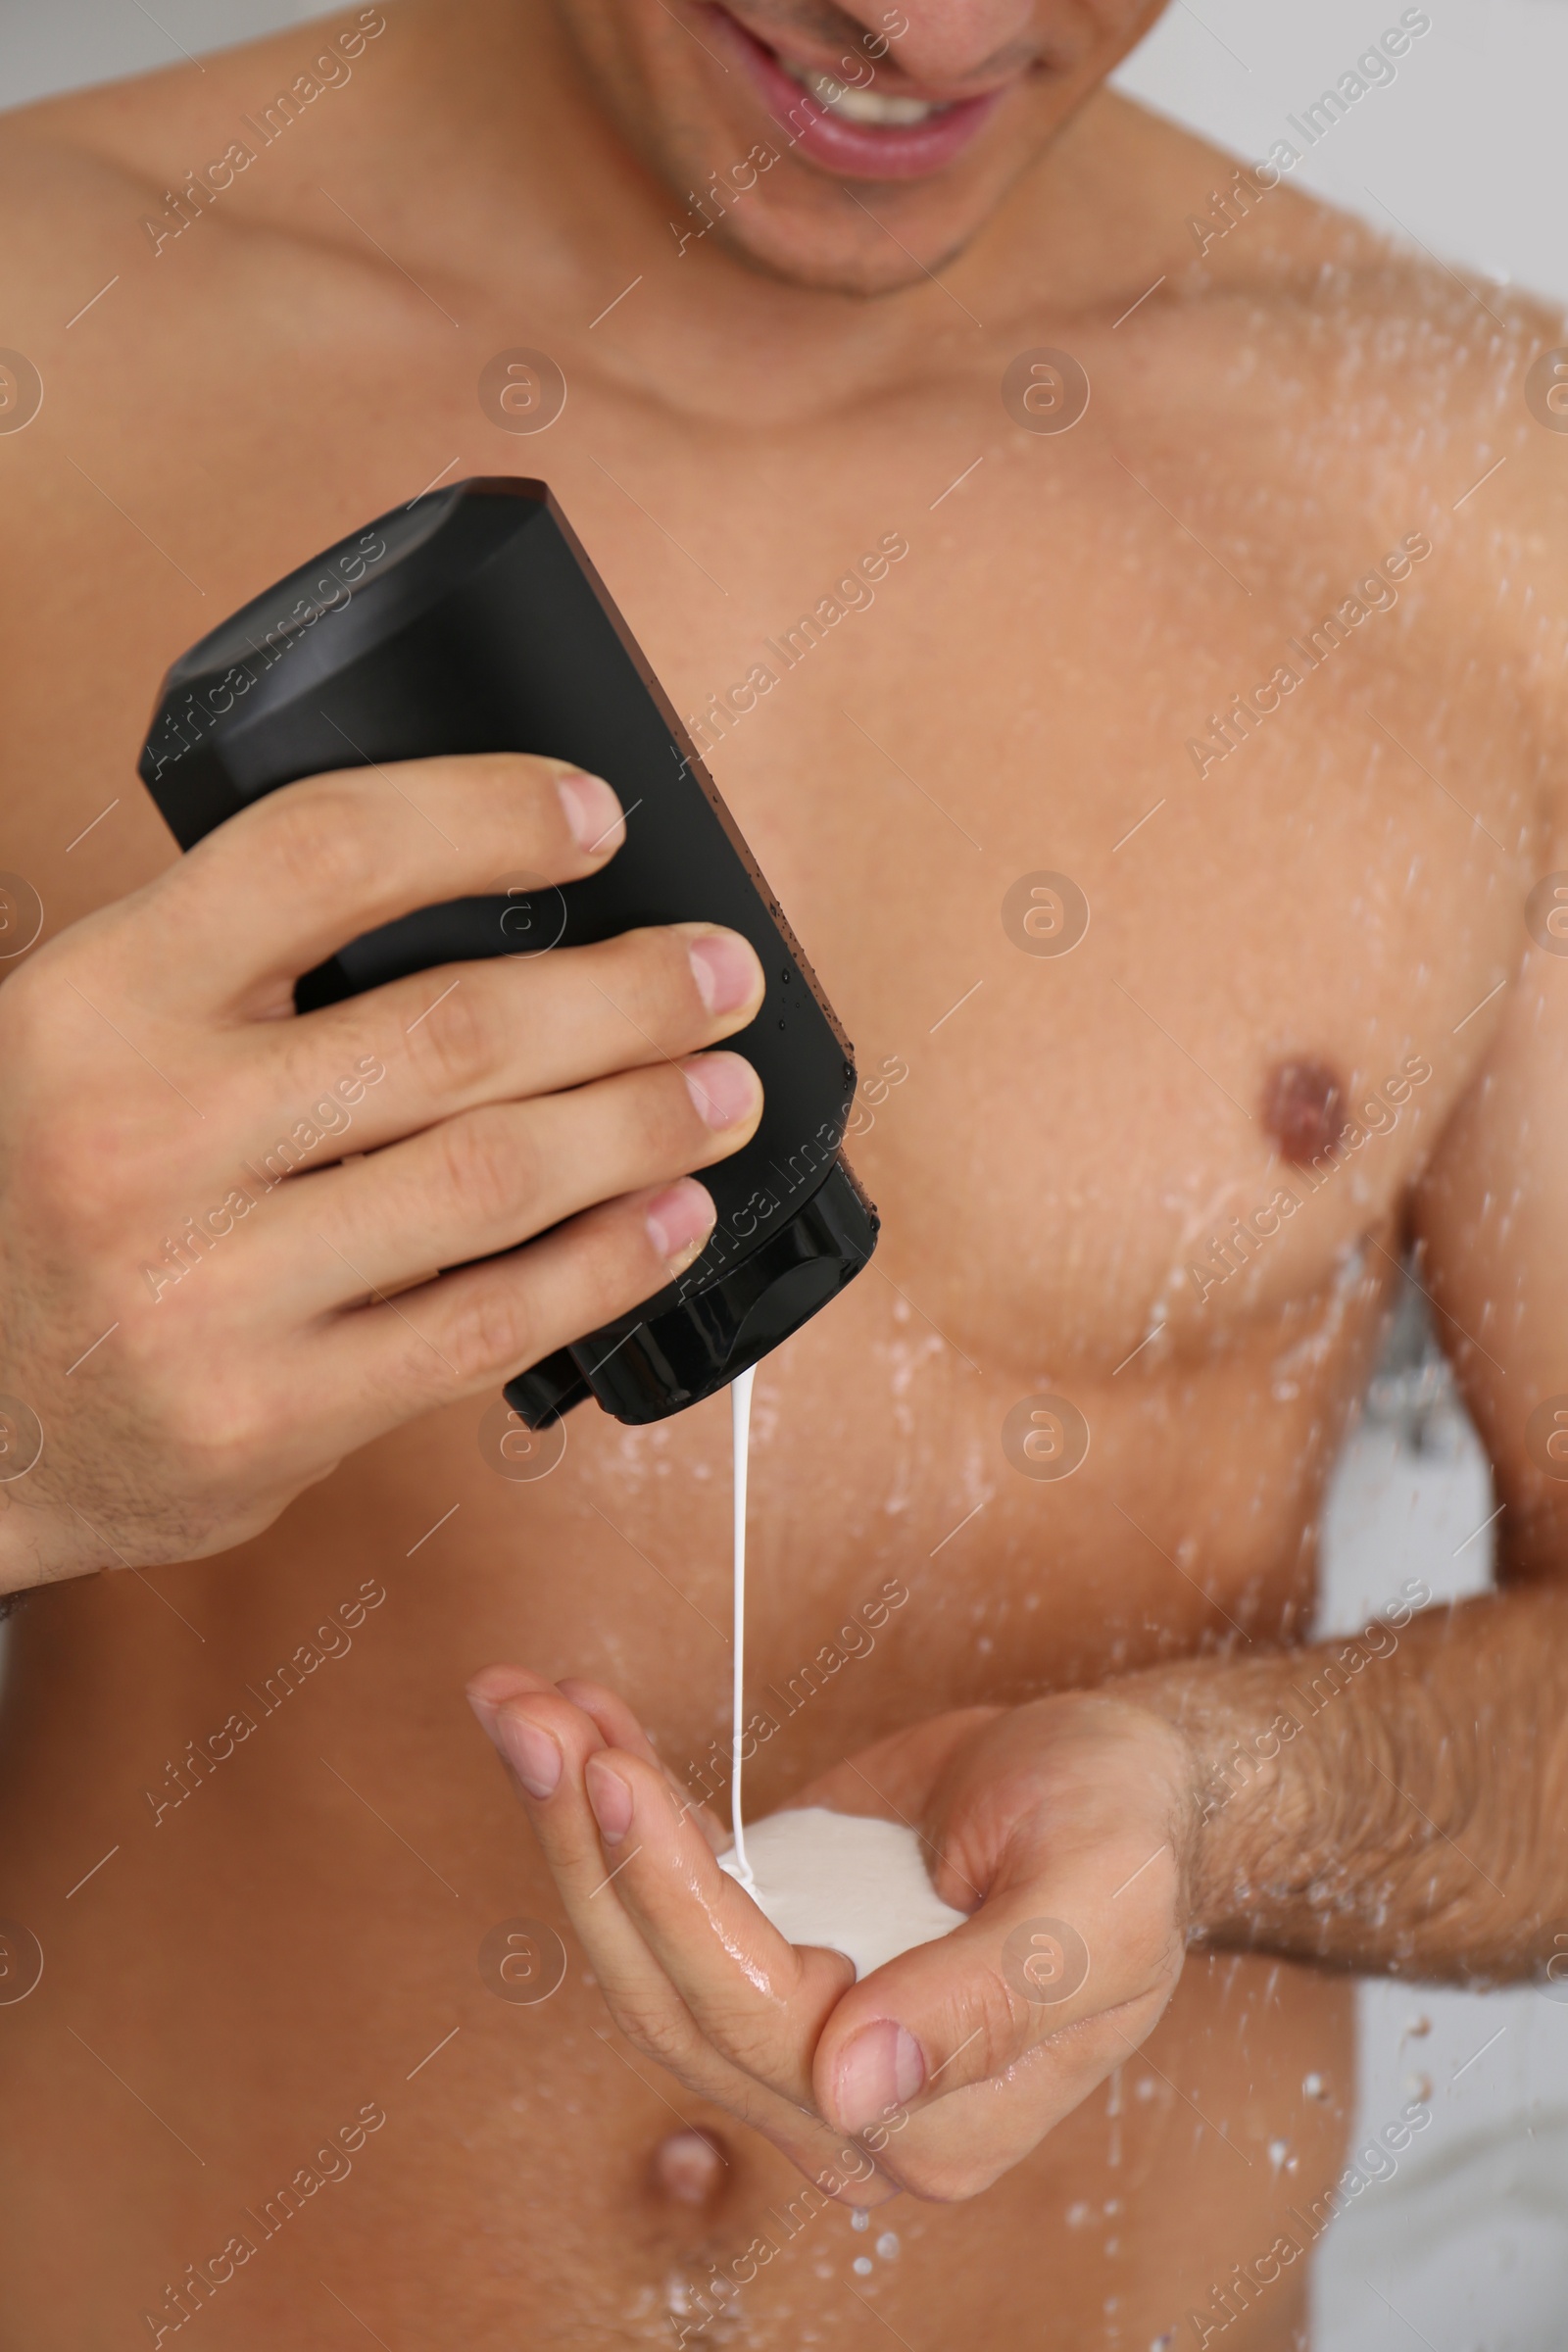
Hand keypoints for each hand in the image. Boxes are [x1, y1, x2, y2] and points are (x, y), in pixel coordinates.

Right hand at [0, 754, 765, 1587]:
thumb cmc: (42, 1200)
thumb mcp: (88, 1038)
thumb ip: (238, 971)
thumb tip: (490, 906)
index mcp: (96, 1005)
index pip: (321, 856)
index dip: (483, 816)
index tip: (590, 817)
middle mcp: (143, 1140)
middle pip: (452, 1029)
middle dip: (628, 995)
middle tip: (718, 978)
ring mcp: (206, 1292)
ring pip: (491, 1177)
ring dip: (644, 1124)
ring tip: (722, 1093)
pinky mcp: (268, 1415)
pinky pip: (483, 1327)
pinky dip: (604, 1265)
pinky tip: (669, 1220)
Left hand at [466, 1667, 1199, 2202]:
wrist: (1131, 1783)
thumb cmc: (1129, 1835)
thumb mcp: (1096, 1906)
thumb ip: (986, 2004)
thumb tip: (852, 2084)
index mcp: (929, 2123)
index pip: (754, 2019)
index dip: (669, 1897)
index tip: (609, 1773)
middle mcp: (841, 2098)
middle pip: (668, 1986)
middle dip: (586, 1843)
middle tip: (527, 1714)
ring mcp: (795, 2023)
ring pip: (642, 1942)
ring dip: (571, 1816)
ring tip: (519, 1700)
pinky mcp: (768, 1941)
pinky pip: (667, 1888)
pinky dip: (611, 1804)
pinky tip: (576, 1720)